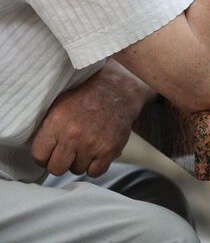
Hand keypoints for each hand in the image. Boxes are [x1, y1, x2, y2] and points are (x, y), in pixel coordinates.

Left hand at [31, 60, 153, 177]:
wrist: (117, 90)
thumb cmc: (85, 99)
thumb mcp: (58, 106)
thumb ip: (46, 130)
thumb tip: (37, 153)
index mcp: (56, 122)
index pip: (39, 156)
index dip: (44, 156)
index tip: (51, 152)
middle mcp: (73, 135)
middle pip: (56, 169)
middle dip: (60, 162)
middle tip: (68, 152)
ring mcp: (92, 144)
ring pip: (77, 170)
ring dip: (80, 162)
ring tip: (85, 146)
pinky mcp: (110, 150)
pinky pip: (95, 172)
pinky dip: (95, 166)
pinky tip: (96, 152)